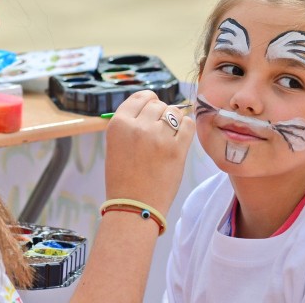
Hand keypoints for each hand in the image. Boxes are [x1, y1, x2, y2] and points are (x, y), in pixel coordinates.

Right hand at [104, 90, 194, 215]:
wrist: (134, 207)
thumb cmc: (123, 178)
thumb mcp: (115, 145)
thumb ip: (131, 123)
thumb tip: (153, 105)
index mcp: (119, 124)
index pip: (140, 97)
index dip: (148, 101)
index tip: (151, 110)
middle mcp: (138, 127)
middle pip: (158, 104)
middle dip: (160, 114)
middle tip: (158, 131)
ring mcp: (158, 138)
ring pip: (174, 112)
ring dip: (174, 121)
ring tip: (168, 137)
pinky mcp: (177, 150)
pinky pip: (188, 125)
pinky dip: (186, 129)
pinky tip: (179, 138)